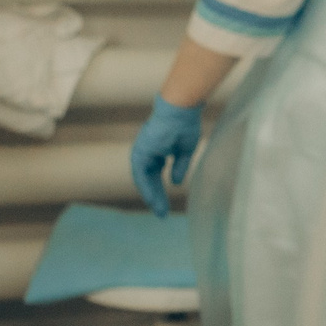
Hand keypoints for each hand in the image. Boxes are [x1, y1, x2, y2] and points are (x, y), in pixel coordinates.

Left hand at [130, 95, 203, 216]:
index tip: (166, 205)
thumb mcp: (184, 151)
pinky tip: (152, 200)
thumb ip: (179, 167)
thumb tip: (175, 183)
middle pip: (150, 180)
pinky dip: (146, 188)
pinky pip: (141, 175)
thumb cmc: (185, 126)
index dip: (161, 190)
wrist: (181, 111)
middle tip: (162, 214)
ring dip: (152, 196)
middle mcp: (147, 154)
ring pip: (144, 180)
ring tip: (159, 212)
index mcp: (157, 152)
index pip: (156, 175)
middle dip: (157, 197)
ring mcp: (142, 153)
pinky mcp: (141, 153)